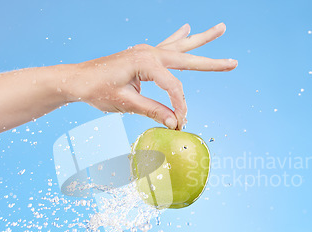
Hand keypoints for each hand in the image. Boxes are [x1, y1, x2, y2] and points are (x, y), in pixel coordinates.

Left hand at [62, 23, 236, 129]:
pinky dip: (177, 37)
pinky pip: (166, 45)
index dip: (180, 106)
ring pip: (180, 46)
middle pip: (187, 58)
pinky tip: (186, 27)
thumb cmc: (97, 90)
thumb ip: (153, 111)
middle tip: (234, 62)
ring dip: (200, 39)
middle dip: (211, 62)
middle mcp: (149, 52)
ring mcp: (146, 51)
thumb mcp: (126, 103)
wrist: (77, 80)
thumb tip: (175, 122)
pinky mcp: (142, 55)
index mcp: (146, 62)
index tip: (180, 122)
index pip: (174, 87)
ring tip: (221, 28)